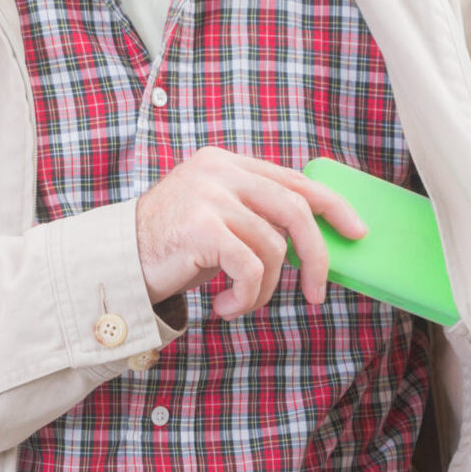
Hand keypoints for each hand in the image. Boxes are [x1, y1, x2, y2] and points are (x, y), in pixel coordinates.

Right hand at [135, 148, 367, 316]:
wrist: (112, 265)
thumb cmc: (171, 250)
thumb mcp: (218, 223)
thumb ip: (256, 218)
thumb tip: (312, 244)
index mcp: (228, 163)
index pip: (296, 180)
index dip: (333, 206)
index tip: (357, 232)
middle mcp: (220, 171)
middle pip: (296, 210)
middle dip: (316, 257)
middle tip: (317, 294)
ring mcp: (210, 195)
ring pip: (273, 248)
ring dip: (264, 289)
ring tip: (239, 304)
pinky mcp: (202, 225)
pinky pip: (251, 268)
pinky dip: (247, 296)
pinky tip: (225, 308)